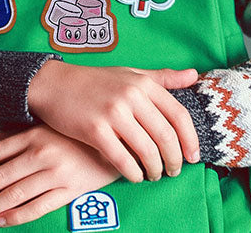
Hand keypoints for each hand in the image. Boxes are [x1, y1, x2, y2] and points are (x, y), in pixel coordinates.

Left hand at [0, 125, 119, 227]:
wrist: (118, 141)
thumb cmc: (79, 131)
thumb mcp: (48, 125)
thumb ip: (19, 132)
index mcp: (35, 135)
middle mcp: (41, 154)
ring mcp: (55, 173)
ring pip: (14, 194)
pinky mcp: (69, 190)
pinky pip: (38, 206)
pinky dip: (18, 215)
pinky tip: (2, 221)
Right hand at [28, 62, 199, 182]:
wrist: (56, 84)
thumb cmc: (96, 81)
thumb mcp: (131, 73)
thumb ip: (163, 77)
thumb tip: (194, 75)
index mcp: (143, 83)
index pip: (179, 114)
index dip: (191, 139)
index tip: (194, 156)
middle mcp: (131, 96)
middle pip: (166, 136)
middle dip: (175, 160)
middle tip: (174, 171)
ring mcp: (113, 113)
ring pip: (147, 151)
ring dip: (155, 169)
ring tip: (154, 175)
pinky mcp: (95, 130)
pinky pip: (123, 160)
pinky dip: (133, 173)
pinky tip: (135, 176)